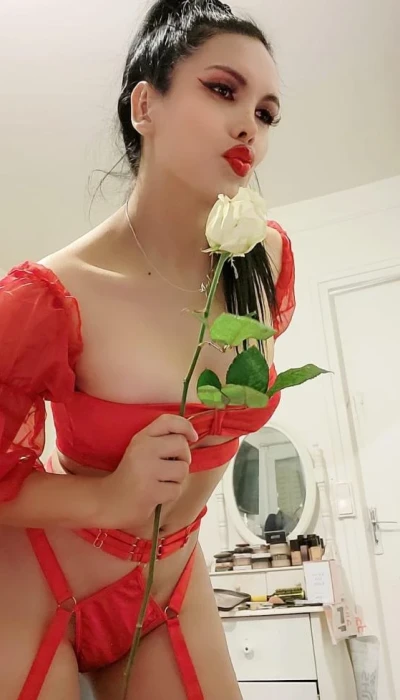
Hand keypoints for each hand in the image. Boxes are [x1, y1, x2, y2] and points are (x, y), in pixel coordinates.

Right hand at [98, 414, 197, 529]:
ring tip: (161, 482)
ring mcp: (147, 471)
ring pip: (182, 469)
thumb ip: (162, 439)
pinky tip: (156, 494)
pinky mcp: (151, 491)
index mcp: (141, 437)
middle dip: (183, 458)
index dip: (186, 426)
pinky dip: (170, 494)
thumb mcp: (141, 449)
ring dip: (176, 479)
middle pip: (181, 444)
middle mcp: (143, 450)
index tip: (192, 437)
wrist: (110, 500)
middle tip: (171, 466)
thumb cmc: (132, 473)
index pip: (168, 421)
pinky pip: (176, 489)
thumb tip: (191, 436)